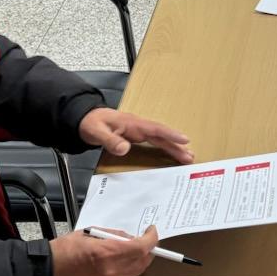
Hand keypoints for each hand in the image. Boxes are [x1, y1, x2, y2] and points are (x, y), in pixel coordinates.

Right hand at [49, 225, 156, 275]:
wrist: (48, 272)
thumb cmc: (64, 250)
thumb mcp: (90, 232)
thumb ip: (114, 235)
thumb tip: (130, 237)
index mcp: (107, 253)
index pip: (141, 247)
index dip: (151, 238)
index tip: (151, 231)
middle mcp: (111, 271)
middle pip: (144, 261)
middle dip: (148, 249)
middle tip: (144, 240)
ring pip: (136, 271)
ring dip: (138, 259)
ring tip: (129, 249)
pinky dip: (126, 269)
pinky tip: (116, 261)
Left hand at [78, 107, 193, 163]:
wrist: (85, 118)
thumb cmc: (91, 123)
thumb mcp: (97, 132)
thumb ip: (110, 140)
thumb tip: (125, 148)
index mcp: (132, 123)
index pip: (155, 129)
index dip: (170, 134)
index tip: (184, 139)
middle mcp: (138, 127)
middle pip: (161, 136)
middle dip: (176, 145)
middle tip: (190, 155)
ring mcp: (138, 131)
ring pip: (159, 139)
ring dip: (173, 147)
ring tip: (186, 157)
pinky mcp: (136, 136)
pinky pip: (154, 142)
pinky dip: (164, 147)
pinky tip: (171, 153)